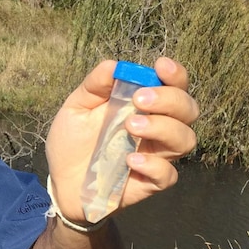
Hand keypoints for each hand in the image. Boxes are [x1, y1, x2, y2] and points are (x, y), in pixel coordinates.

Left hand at [44, 57, 198, 222]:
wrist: (60, 180)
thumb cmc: (73, 140)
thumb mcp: (76, 108)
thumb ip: (95, 86)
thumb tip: (114, 65)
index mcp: (145, 106)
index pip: (174, 86)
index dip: (175, 75)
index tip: (161, 66)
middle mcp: (158, 128)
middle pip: (188, 109)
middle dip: (170, 99)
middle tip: (139, 99)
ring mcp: (157, 155)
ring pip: (186, 140)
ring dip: (163, 128)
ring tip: (131, 126)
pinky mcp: (150, 182)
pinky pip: (167, 175)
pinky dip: (153, 164)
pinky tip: (129, 159)